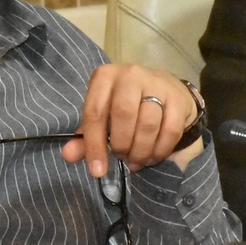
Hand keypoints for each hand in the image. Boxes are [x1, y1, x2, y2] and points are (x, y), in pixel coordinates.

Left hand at [61, 63, 202, 176]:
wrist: (165, 91)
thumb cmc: (126, 106)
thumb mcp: (103, 117)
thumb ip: (85, 137)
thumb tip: (67, 155)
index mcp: (105, 77)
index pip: (95, 112)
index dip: (94, 145)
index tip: (97, 170)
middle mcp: (130, 74)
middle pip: (123, 115)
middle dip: (121, 145)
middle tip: (122, 158)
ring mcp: (157, 83)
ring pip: (147, 124)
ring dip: (141, 150)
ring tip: (136, 160)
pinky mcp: (178, 97)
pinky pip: (170, 130)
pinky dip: (160, 150)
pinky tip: (153, 156)